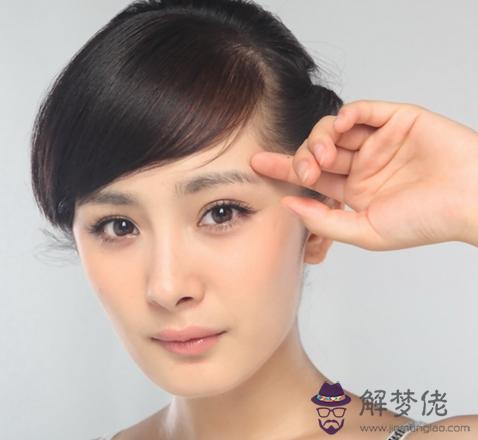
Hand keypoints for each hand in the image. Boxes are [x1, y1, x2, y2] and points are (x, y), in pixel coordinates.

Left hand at [250, 100, 477, 249]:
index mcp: (353, 192)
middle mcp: (361, 165)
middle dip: (302, 156)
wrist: (471, 200)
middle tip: (306, 168)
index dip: (283, 168)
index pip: (310, 177)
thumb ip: (324, 220)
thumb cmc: (425, 221)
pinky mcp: (396, 120)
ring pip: (334, 129)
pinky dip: (347, 115)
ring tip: (324, 154)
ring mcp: (377, 142)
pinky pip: (363, 111)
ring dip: (320, 137)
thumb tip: (288, 205)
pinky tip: (340, 127)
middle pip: (317, 150)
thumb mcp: (366, 231)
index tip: (257, 164)